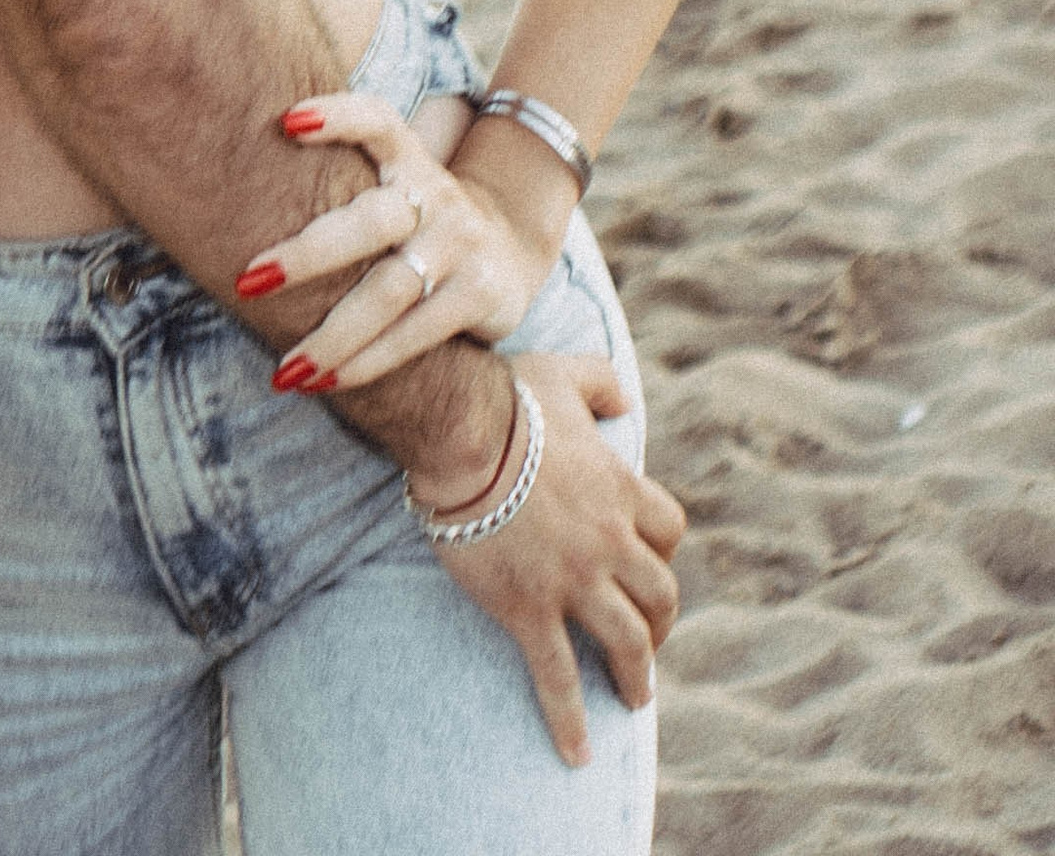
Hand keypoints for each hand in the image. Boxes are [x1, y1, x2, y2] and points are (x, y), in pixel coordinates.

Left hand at [243, 90, 561, 385]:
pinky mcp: (480, 294)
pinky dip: (367, 361)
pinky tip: (326, 381)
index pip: (377, 121)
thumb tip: (225, 182)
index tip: (286, 121)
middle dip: (307, 255)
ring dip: (332, 334)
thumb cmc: (414, 216)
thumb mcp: (390, 182)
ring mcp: (460, 244)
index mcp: (407, 158)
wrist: (510, 250)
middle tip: (247, 281)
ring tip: (285, 368)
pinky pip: (415, 333)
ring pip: (388, 291)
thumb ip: (335, 176)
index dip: (337, 116)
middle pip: (369, 220)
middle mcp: (435, 194)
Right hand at [423, 354, 684, 766]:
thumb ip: (602, 384)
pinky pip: (558, 675)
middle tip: (648, 637)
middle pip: (661, 594)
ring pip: (628, 641)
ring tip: (632, 695)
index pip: (669, 530)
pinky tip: (576, 753)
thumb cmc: (507, 399)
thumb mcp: (566, 374)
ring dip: (635, 673)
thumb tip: (622, 401)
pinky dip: (570, 718)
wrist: (457, 433)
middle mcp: (610, 542)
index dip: (663, 549)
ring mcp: (574, 581)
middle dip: (661, 621)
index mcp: (621, 489)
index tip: (649, 562)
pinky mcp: (531, 610)